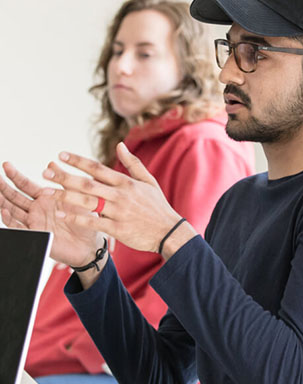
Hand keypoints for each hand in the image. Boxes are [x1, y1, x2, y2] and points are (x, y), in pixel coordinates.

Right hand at [0, 162, 103, 266]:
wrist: (90, 244)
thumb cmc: (84, 221)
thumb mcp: (76, 197)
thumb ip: (63, 181)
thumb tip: (51, 163)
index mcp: (45, 198)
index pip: (26, 185)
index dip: (15, 175)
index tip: (6, 165)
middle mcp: (36, 210)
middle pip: (15, 197)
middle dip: (4, 187)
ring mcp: (34, 222)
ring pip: (13, 210)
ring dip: (2, 202)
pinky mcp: (36, 235)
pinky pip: (20, 228)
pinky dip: (10, 220)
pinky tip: (4, 211)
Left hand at [43, 143, 195, 254]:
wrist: (169, 231)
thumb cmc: (158, 206)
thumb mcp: (149, 181)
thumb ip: (132, 163)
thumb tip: (119, 145)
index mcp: (126, 182)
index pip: (97, 168)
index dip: (78, 161)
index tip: (60, 155)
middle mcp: (120, 195)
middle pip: (88, 183)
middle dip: (65, 177)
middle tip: (45, 171)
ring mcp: (118, 212)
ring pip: (87, 202)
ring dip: (65, 196)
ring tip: (46, 192)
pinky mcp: (117, 229)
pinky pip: (93, 223)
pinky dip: (76, 218)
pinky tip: (60, 215)